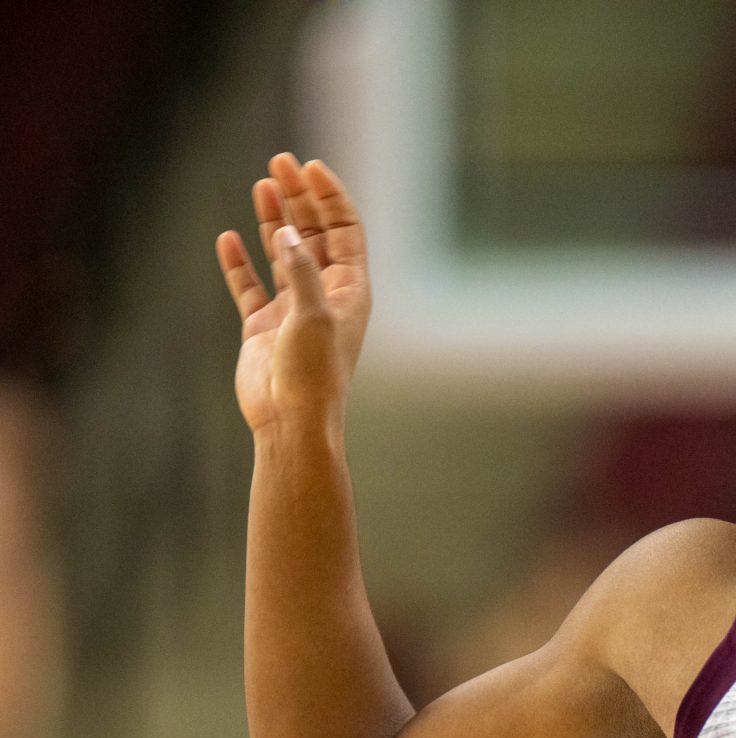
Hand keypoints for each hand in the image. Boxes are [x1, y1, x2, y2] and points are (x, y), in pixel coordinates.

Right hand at [216, 153, 372, 434]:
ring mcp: (292, 310)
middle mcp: (324, 296)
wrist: (289, 419)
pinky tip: (228, 239)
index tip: (310, 167)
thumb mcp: (312, 316)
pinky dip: (240, 263)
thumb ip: (300, 270)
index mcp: (350, 292)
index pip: (344, 231)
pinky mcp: (263, 327)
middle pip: (314, 234)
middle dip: (299, 197)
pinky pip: (250, 286)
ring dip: (272, 220)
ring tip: (262, 184)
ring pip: (283, 254)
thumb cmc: (312, 373)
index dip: (329, 197)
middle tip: (280, 162)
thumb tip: (285, 230)